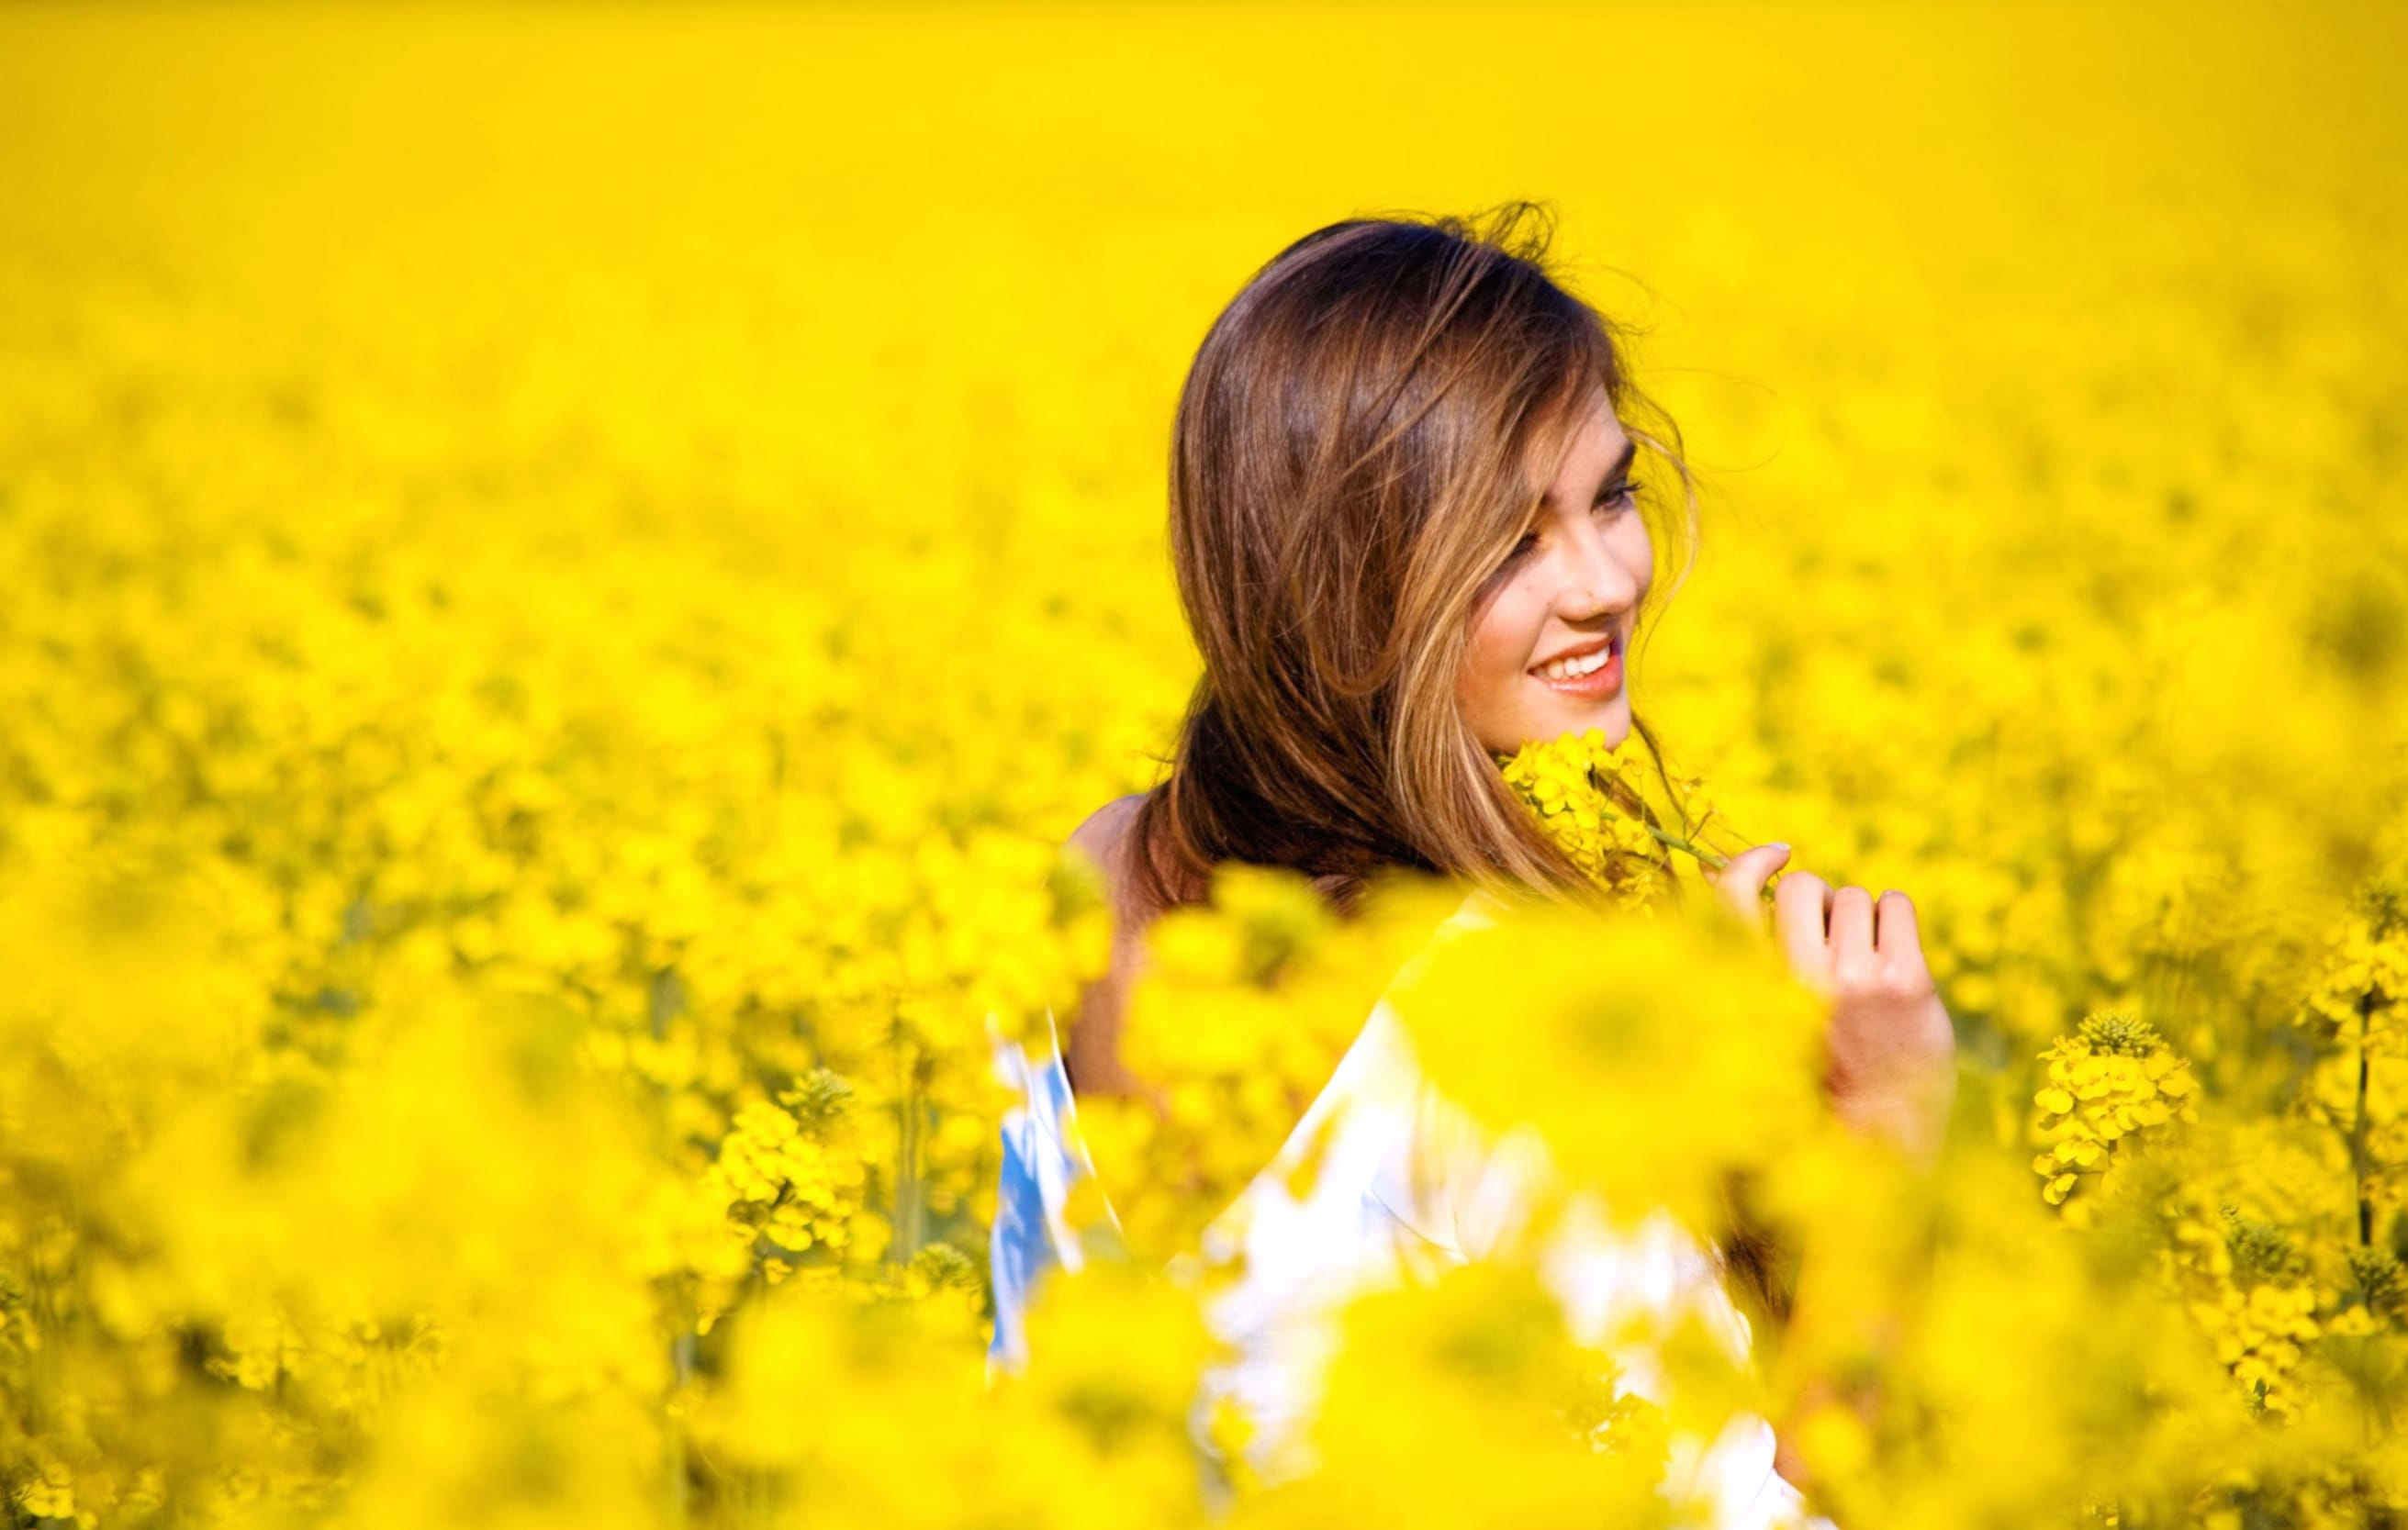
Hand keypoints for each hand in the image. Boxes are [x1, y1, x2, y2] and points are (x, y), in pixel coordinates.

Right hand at [1709, 844, 1957, 1164]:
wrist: (1876, 1145)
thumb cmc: (1813, 1080)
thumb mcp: (1758, 1025)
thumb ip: (1747, 961)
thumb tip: (1727, 874)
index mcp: (1752, 993)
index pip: (1731, 899)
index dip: (1749, 864)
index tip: (1777, 854)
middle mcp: (1798, 982)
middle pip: (1803, 887)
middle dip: (1817, 900)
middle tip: (1831, 940)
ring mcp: (1856, 980)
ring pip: (1854, 897)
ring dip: (1860, 919)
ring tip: (1865, 966)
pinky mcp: (1907, 983)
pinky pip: (1897, 905)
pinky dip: (1895, 920)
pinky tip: (1893, 960)